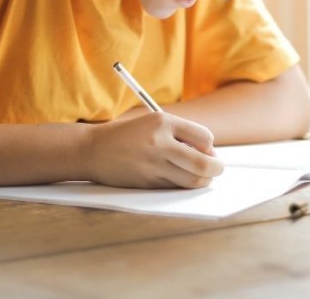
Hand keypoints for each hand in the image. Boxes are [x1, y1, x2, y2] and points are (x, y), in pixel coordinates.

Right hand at [83, 113, 223, 188]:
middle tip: (217, 168)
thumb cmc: (128, 135)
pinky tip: (178, 178)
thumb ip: (181, 134)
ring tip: (201, 176)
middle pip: (203, 163)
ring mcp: (153, 165)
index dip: (210, 147)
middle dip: (216, 168)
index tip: (207, 150)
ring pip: (193, 180)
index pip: (205, 137)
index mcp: (163, 122)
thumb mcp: (153, 123)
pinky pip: (176, 187)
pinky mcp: (147, 182)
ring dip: (203, 180)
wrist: (93, 150)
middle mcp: (159, 143)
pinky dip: (183, 185)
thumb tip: (210, 154)